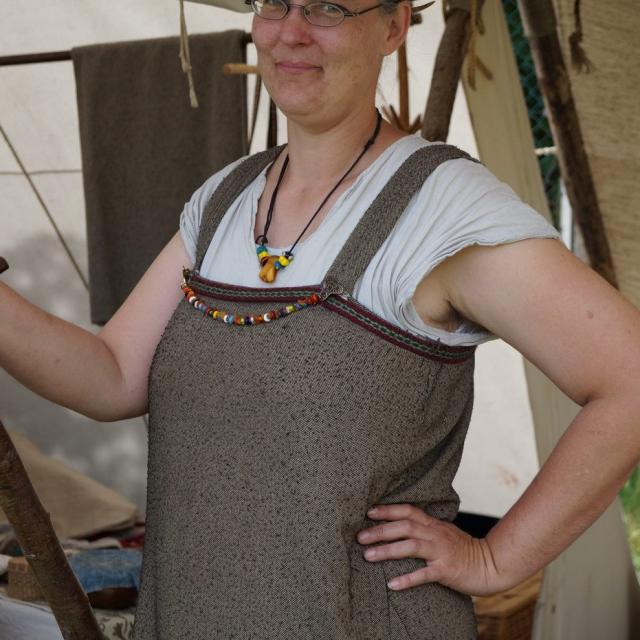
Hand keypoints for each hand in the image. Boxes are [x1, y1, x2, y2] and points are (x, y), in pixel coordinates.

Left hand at [356, 503, 505, 596]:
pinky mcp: (446, 570)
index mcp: (433, 524)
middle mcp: (435, 534)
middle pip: (404, 526)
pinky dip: (407, 579)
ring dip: (387, 550)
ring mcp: (441, 551)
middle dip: (380, 530)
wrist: (490, 564)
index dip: (388, 510)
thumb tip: (400, 524)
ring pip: (410, 546)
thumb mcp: (443, 531)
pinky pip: (424, 574)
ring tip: (367, 556)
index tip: (368, 512)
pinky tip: (392, 584)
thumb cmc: (461, 549)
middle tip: (359, 536)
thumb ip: (424, 527)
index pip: (408, 511)